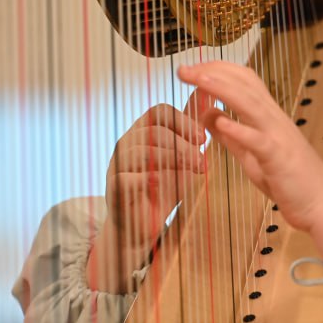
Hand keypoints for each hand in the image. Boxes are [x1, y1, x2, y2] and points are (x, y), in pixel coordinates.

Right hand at [87, 102, 206, 291]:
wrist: (143, 226)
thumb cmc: (164, 189)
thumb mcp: (184, 160)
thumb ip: (192, 134)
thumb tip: (208, 96)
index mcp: (144, 131)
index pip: (160, 111)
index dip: (183, 121)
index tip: (202, 139)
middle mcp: (127, 143)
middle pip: (153, 130)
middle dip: (182, 144)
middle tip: (201, 161)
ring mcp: (117, 164)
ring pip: (141, 150)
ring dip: (171, 159)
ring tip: (192, 171)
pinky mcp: (113, 187)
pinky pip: (127, 177)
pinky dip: (147, 178)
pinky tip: (162, 182)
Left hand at [176, 61, 322, 233]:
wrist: (322, 204)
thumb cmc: (289, 180)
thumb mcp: (250, 155)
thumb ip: (230, 136)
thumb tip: (207, 115)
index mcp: (267, 116)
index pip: (243, 80)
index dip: (217, 69)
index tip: (192, 69)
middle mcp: (274, 118)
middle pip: (244, 84)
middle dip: (212, 72)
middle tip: (183, 69)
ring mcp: (278, 136)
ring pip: (250, 104)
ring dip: (222, 89)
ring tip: (198, 80)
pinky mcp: (278, 158)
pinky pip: (258, 140)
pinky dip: (239, 129)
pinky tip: (220, 123)